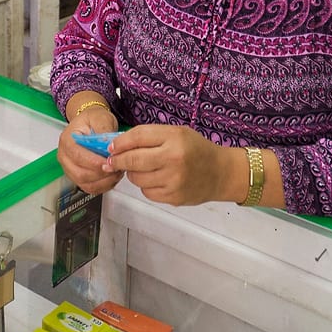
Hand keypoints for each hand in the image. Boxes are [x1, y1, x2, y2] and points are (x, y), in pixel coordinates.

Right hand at [57, 104, 121, 195]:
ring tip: (117, 171)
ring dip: (104, 181)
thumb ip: (104, 129)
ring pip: (86, 184)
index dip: (95, 162)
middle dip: (101, 174)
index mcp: (67, 140)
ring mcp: (70, 169)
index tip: (109, 161)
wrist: (91, 124)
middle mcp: (64, 157)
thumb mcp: (101, 118)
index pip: (78, 156)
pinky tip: (112, 177)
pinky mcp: (78, 177)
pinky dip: (103, 186)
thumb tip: (108, 145)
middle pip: (80, 174)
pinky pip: (90, 188)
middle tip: (117, 167)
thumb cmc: (94, 120)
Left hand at [107, 124, 239, 206]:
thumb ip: (150, 137)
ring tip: (143, 168)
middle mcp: (173, 159)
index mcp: (174, 138)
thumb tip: (119, 144)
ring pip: (137, 178)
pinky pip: (147, 192)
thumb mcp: (177, 133)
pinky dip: (146, 186)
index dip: (120, 142)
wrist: (220, 173)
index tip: (111, 147)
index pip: (137, 137)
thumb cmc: (197, 149)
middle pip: (133, 160)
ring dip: (133, 173)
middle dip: (117, 160)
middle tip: (111, 161)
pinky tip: (157, 179)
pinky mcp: (172, 197)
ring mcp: (173, 180)